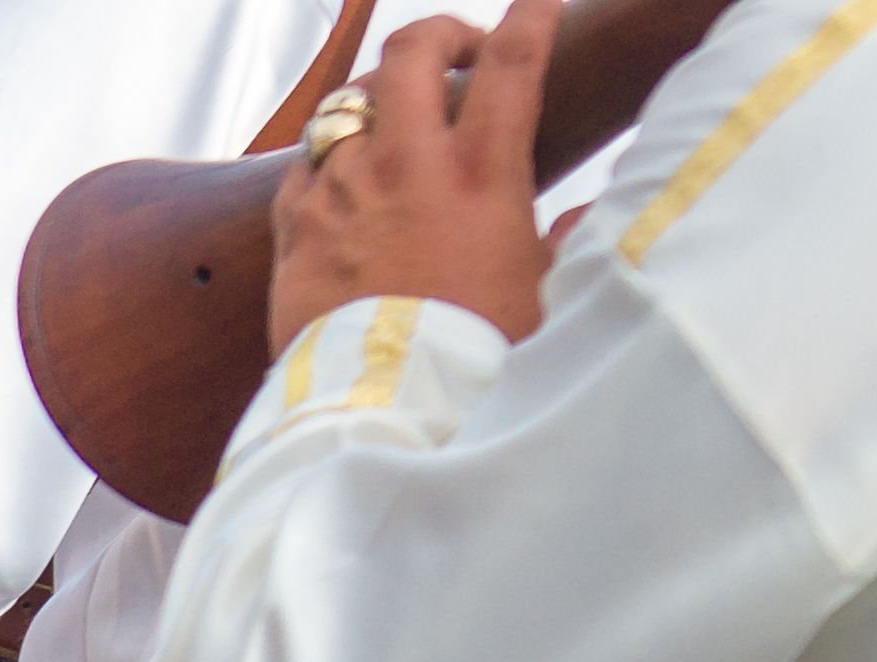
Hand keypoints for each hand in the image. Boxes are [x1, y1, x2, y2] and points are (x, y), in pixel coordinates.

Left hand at [269, 0, 559, 350]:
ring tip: (396, 125)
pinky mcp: (293, 224)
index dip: (532, 14)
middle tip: (458, 55)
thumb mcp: (540, 295)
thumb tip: (583, 218)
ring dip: (378, 102)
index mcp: (480, 174)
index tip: (537, 2)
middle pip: (413, 51)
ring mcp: (343, 188)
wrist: (380, 406)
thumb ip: (564, 243)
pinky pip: (304, 164)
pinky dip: (328, 161)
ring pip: (350, 102)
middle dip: (439, 35)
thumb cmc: (469, 356)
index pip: (515, 60)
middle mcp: (406, 164)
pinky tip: (344, 182)